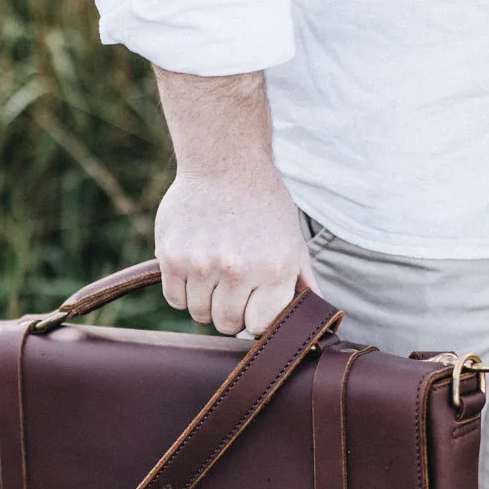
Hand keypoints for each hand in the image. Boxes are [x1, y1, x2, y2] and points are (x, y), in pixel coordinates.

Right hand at [155, 163, 319, 334]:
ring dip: (205, 301)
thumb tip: (316, 316)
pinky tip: (194, 270)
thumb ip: (302, 281)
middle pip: (226, 323)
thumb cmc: (263, 203)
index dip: (255, 319)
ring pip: (199, 313)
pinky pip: (174, 298)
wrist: (225, 161)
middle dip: (230, 312)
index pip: (258, 326)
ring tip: (213, 275)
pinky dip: (183, 291)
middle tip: (232, 289)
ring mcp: (202, 264)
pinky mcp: (172, 256)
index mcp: (273, 270)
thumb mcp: (292, 238)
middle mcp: (238, 270)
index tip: (253, 307)